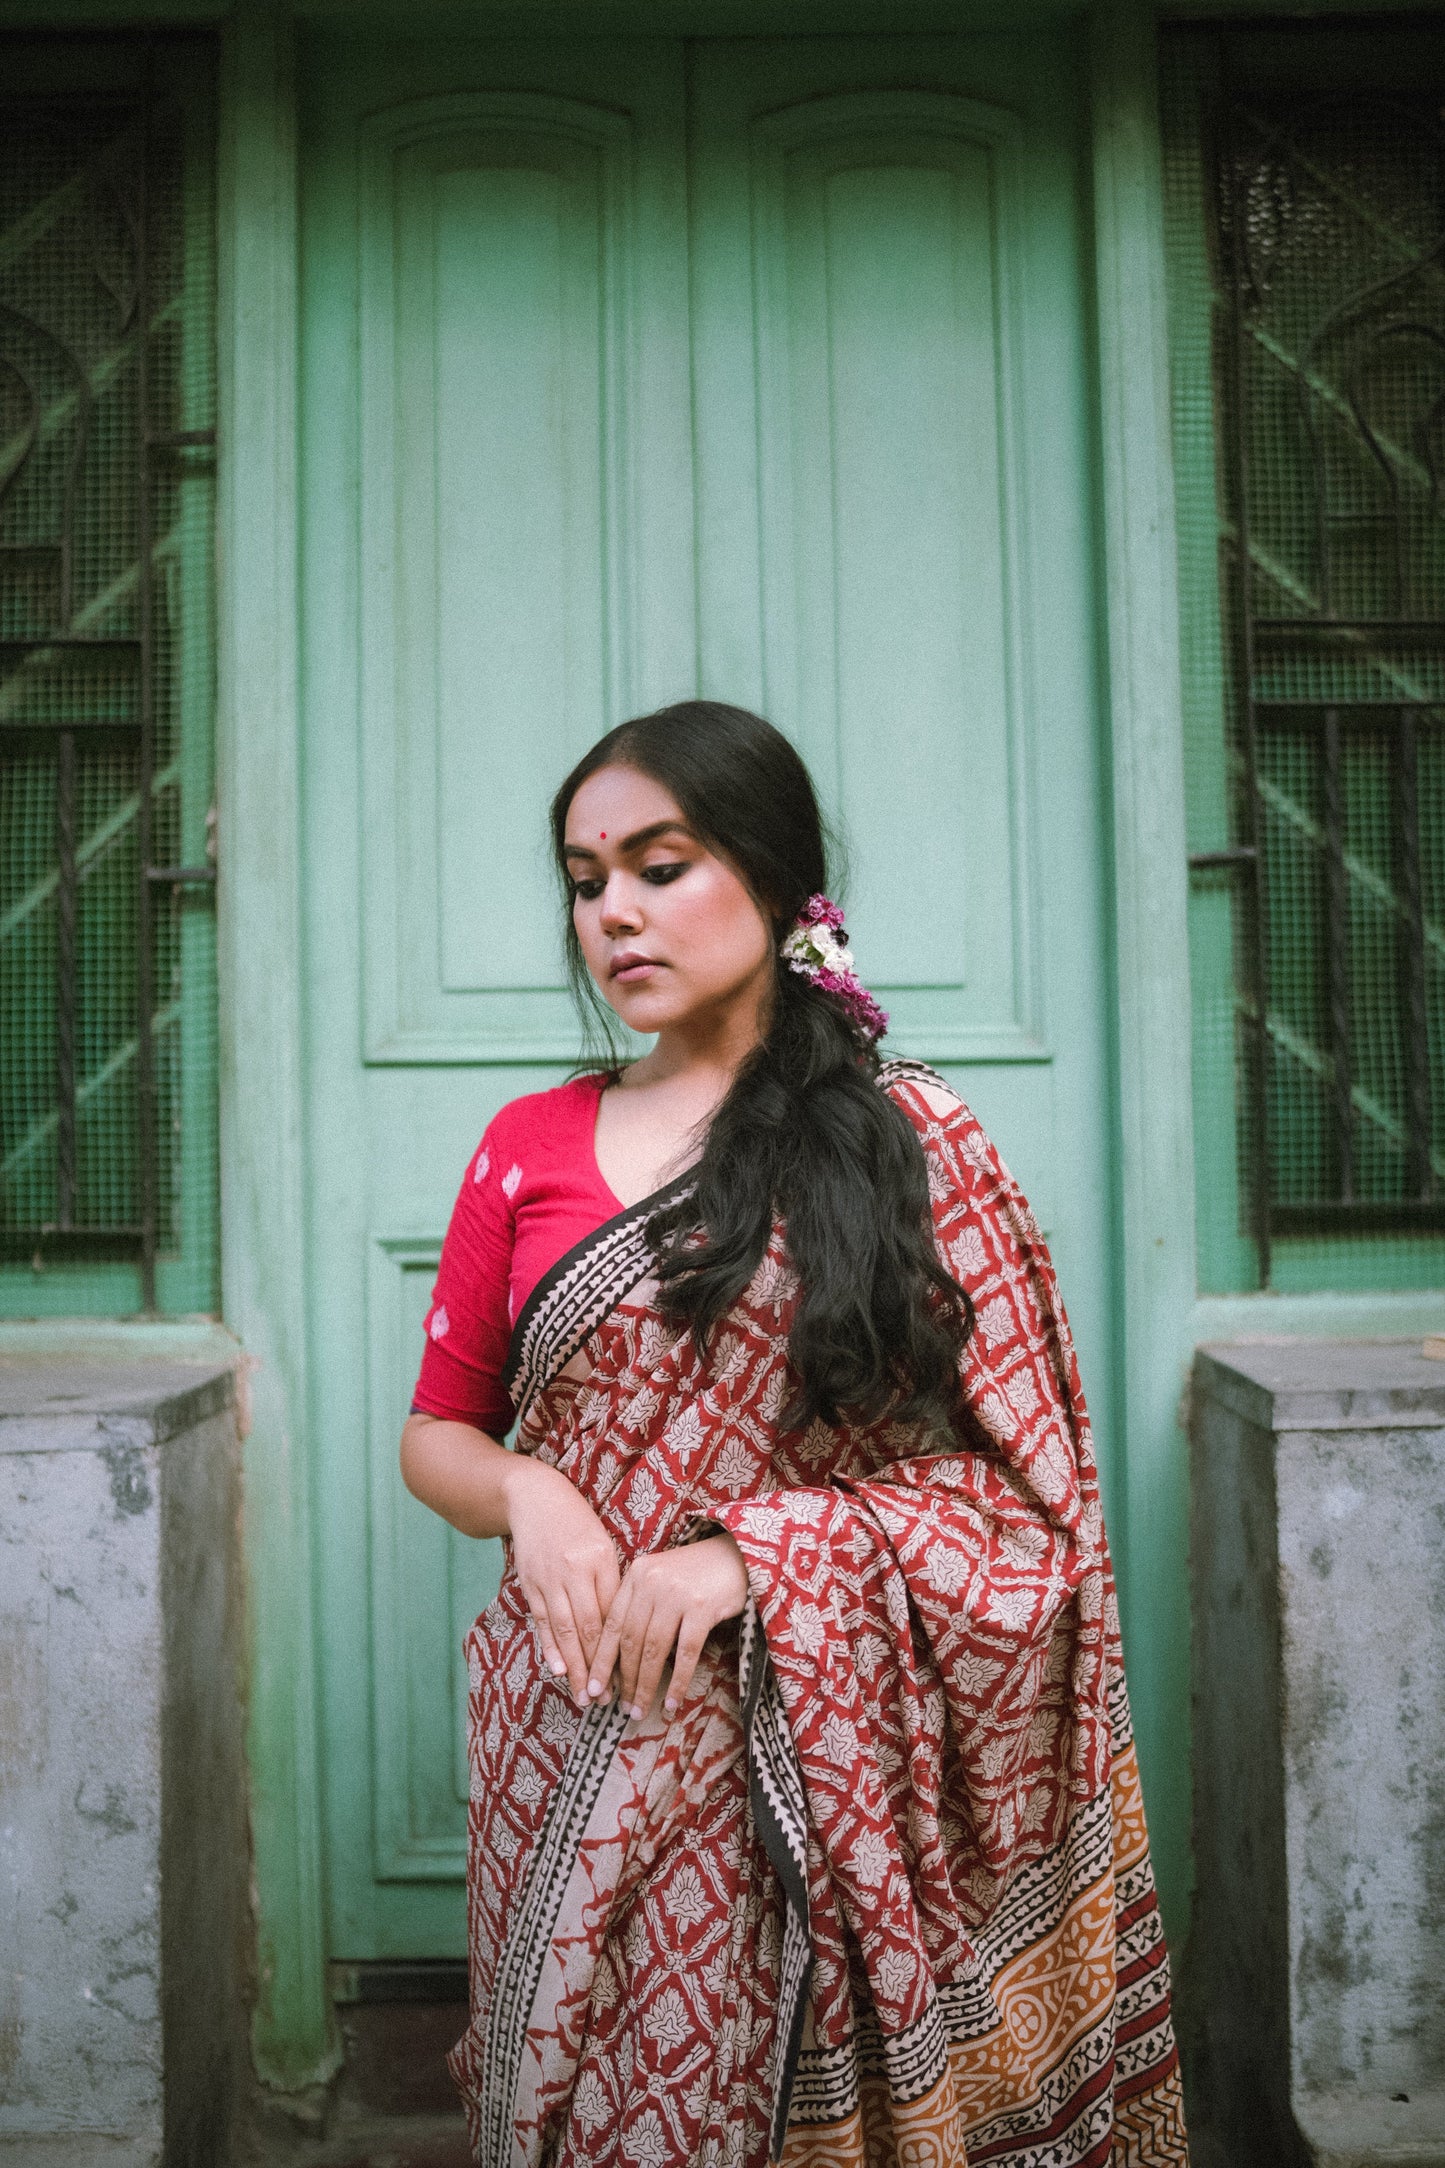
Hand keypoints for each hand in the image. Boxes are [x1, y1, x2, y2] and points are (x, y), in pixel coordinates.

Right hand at [504, 1457, 621, 1705]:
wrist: (534, 1498)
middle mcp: (574, 1570)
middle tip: (607, 1699)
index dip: (622, 1648)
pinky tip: (557, 1668)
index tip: (631, 1676)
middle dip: (598, 1666)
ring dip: (574, 1666)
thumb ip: (610, 1582)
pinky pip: (541, 1621)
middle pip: (590, 1626)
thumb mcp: (602, 1544)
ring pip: (564, 1629)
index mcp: (601, 1559)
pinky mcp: (530, 1583)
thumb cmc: (577, 1523)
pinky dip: (549, 1646)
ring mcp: (549, 1578)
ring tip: (583, 1695)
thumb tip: (624, 1626)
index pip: (614, 1613)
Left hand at [587, 1533, 749, 1722]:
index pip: (612, 1624)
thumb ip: (640, 1605)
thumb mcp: (661, 1579)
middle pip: (631, 1640)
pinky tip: (673, 1701)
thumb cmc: (698, 1573)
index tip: (593, 1688)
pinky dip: (677, 1681)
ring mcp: (676, 1594)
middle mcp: (651, 1582)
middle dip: (624, 1679)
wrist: (739, 1555)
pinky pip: (685, 1653)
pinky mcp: (702, 1607)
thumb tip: (622, 1657)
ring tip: (641, 1709)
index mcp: (636, 1575)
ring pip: (654, 1650)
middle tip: (622, 1706)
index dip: (601, 1659)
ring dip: (646, 1685)